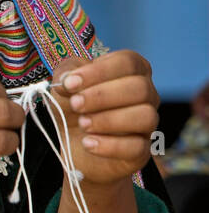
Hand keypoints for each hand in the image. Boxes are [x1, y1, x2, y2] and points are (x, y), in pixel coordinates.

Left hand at [45, 51, 158, 190]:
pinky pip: (137, 147)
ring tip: (83, 124)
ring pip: (145, 116)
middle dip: (102, 95)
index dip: (99, 71)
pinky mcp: (142, 150)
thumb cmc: (74, 104)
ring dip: (109, 120)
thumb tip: (67, 79)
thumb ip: (66, 74)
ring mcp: (147, 123)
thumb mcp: (65, 84)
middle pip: (140, 88)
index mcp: (131, 71)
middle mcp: (146, 95)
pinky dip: (109, 145)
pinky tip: (88, 143)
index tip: (70, 83)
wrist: (73, 142)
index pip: (128, 62)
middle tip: (76, 104)